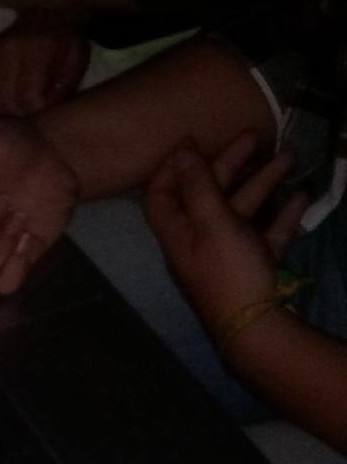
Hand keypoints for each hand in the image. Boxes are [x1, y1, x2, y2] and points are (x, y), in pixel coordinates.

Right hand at [0, 11, 89, 118]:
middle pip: (4, 103)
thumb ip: (64, 88)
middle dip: (18, 115)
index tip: (43, 108)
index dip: (35, 110)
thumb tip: (42, 109)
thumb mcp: (77, 63)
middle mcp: (7, 48)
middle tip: (29, 111)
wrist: (45, 15)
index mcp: (37, 47)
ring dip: (1, 115)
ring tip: (14, 109)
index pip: (26, 96)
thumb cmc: (64, 44)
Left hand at [142, 132, 308, 345]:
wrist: (254, 326)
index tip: (191, 141)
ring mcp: (226, 254)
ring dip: (262, 183)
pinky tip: (302, 195)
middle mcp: (196, 241)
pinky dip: (281, 214)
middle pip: (208, 196)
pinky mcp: (252, 265)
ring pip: (241, 211)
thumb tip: (179, 154)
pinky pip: (265, 234)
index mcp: (177, 232)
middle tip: (254, 136)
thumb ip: (197, 188)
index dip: (171, 167)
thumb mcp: (212, 223)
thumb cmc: (227, 271)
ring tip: (290, 157)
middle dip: (230, 164)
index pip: (160, 195)